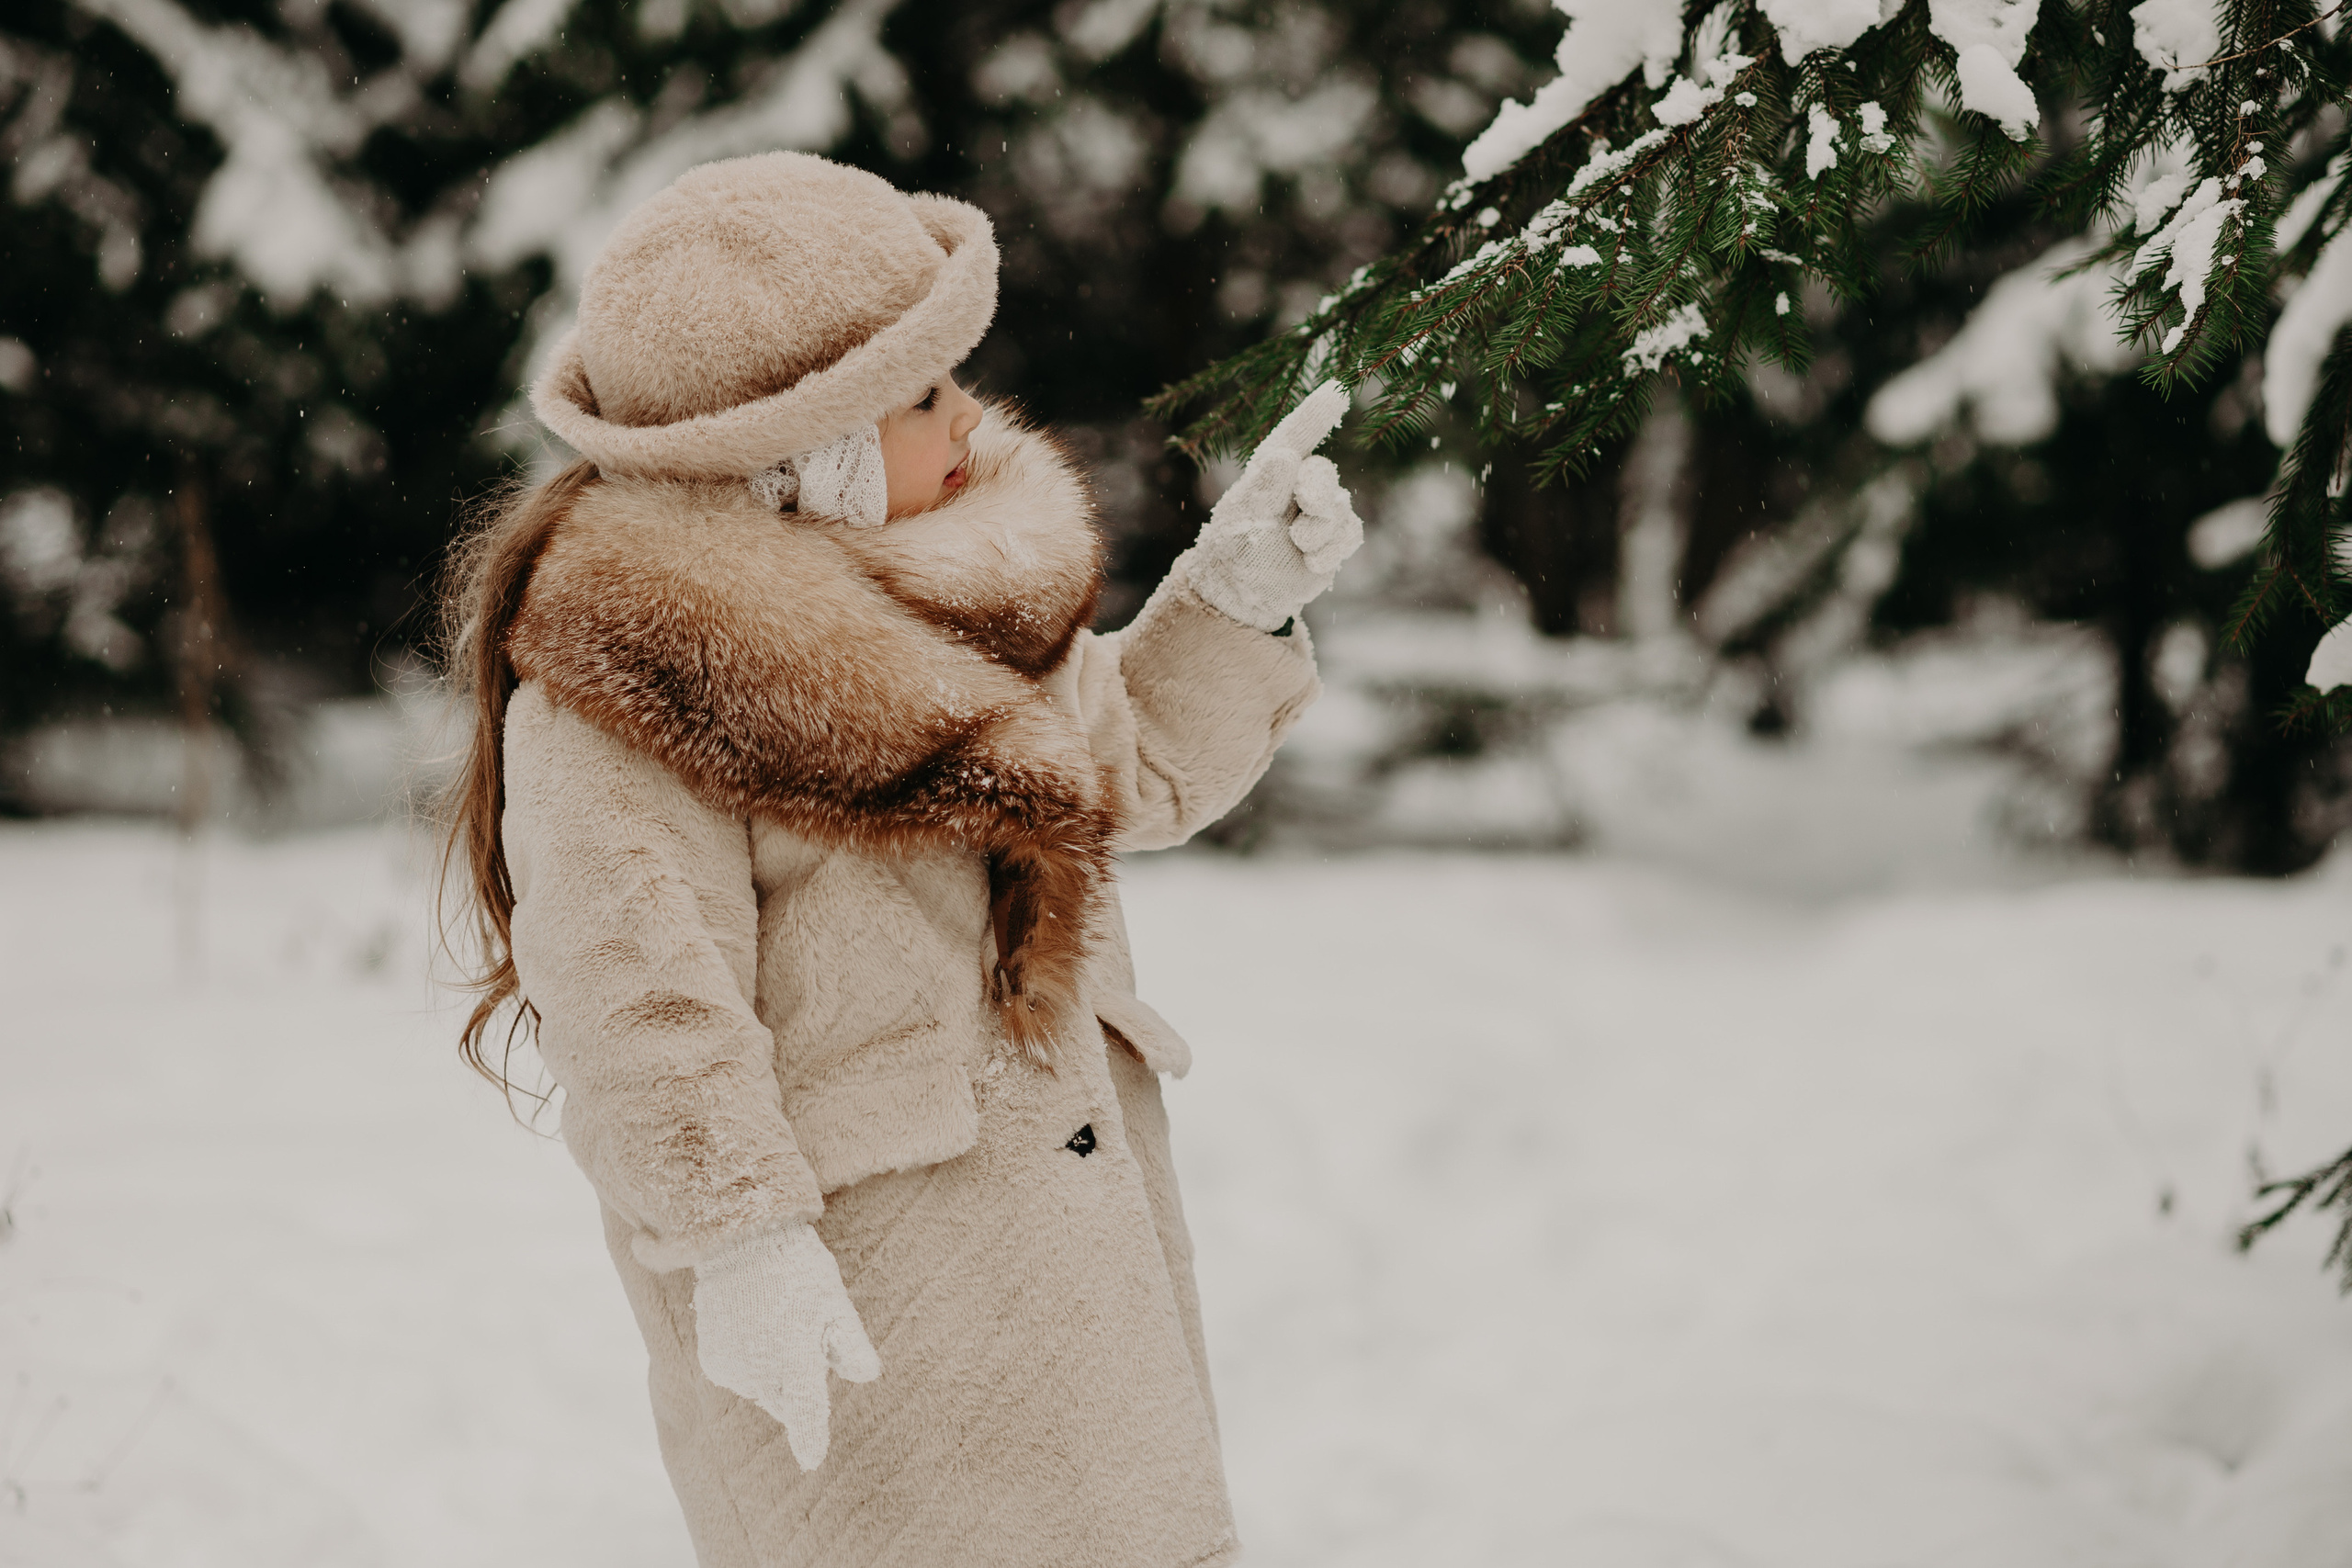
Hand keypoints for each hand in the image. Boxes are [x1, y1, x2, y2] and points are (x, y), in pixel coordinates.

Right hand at [692, 1222, 880, 1469]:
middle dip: (799, 1383)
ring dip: (773, 1371)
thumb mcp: (834, 1303)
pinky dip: (749, 1362)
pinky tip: (754, 1325)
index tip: (811, 1460)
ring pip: (763, 1388)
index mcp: (795, 1361)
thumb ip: (850, 1346)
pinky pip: (740, 1375)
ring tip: (776, 1321)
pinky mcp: (712, 1361)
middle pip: (788, 1400)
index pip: (806, 1414)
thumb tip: (867, 1375)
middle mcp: (760, 1373)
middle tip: (804, 1333)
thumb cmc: (796, 1269)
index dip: (810, 1438)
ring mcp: (732, 1369)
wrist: (739, 1240)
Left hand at [1184, 381, 1364, 631]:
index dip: (1315, 412)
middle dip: (1318, 492)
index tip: (1337, 389)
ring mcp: (1319, 509)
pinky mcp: (1335, 536)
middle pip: (1323, 473)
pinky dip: (1332, 551)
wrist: (1245, 594)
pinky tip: (1310, 563)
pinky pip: (1351, 533)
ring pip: (1339, 508)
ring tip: (1296, 547)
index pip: (1294, 435)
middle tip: (1306, 508)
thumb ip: (1264, 492)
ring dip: (1320, 532)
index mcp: (1270, 471)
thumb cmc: (1234, 551)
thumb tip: (1284, 458)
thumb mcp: (1243, 523)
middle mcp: (1297, 484)